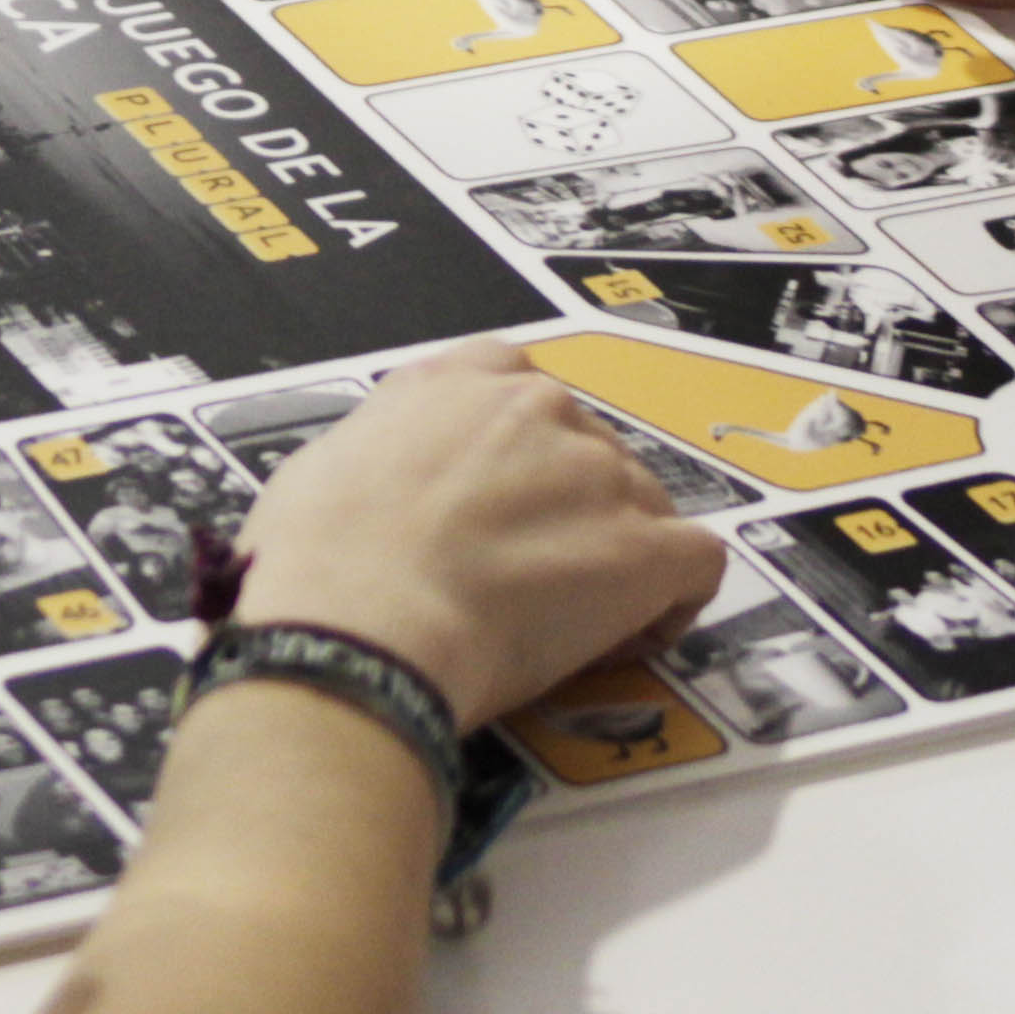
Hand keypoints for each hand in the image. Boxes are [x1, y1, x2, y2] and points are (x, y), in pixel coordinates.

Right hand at [238, 345, 726, 729]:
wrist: (362, 623)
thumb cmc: (318, 561)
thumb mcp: (322, 470)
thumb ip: (380, 460)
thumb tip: (381, 492)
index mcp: (455, 382)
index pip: (517, 382)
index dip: (523, 446)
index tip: (505, 499)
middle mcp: (538, 408)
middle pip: (588, 448)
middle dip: (572, 508)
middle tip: (529, 578)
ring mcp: (598, 473)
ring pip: (645, 505)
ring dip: (620, 555)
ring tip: (575, 624)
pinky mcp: (644, 547)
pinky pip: (696, 561)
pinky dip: (675, 599)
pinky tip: (637, 632)